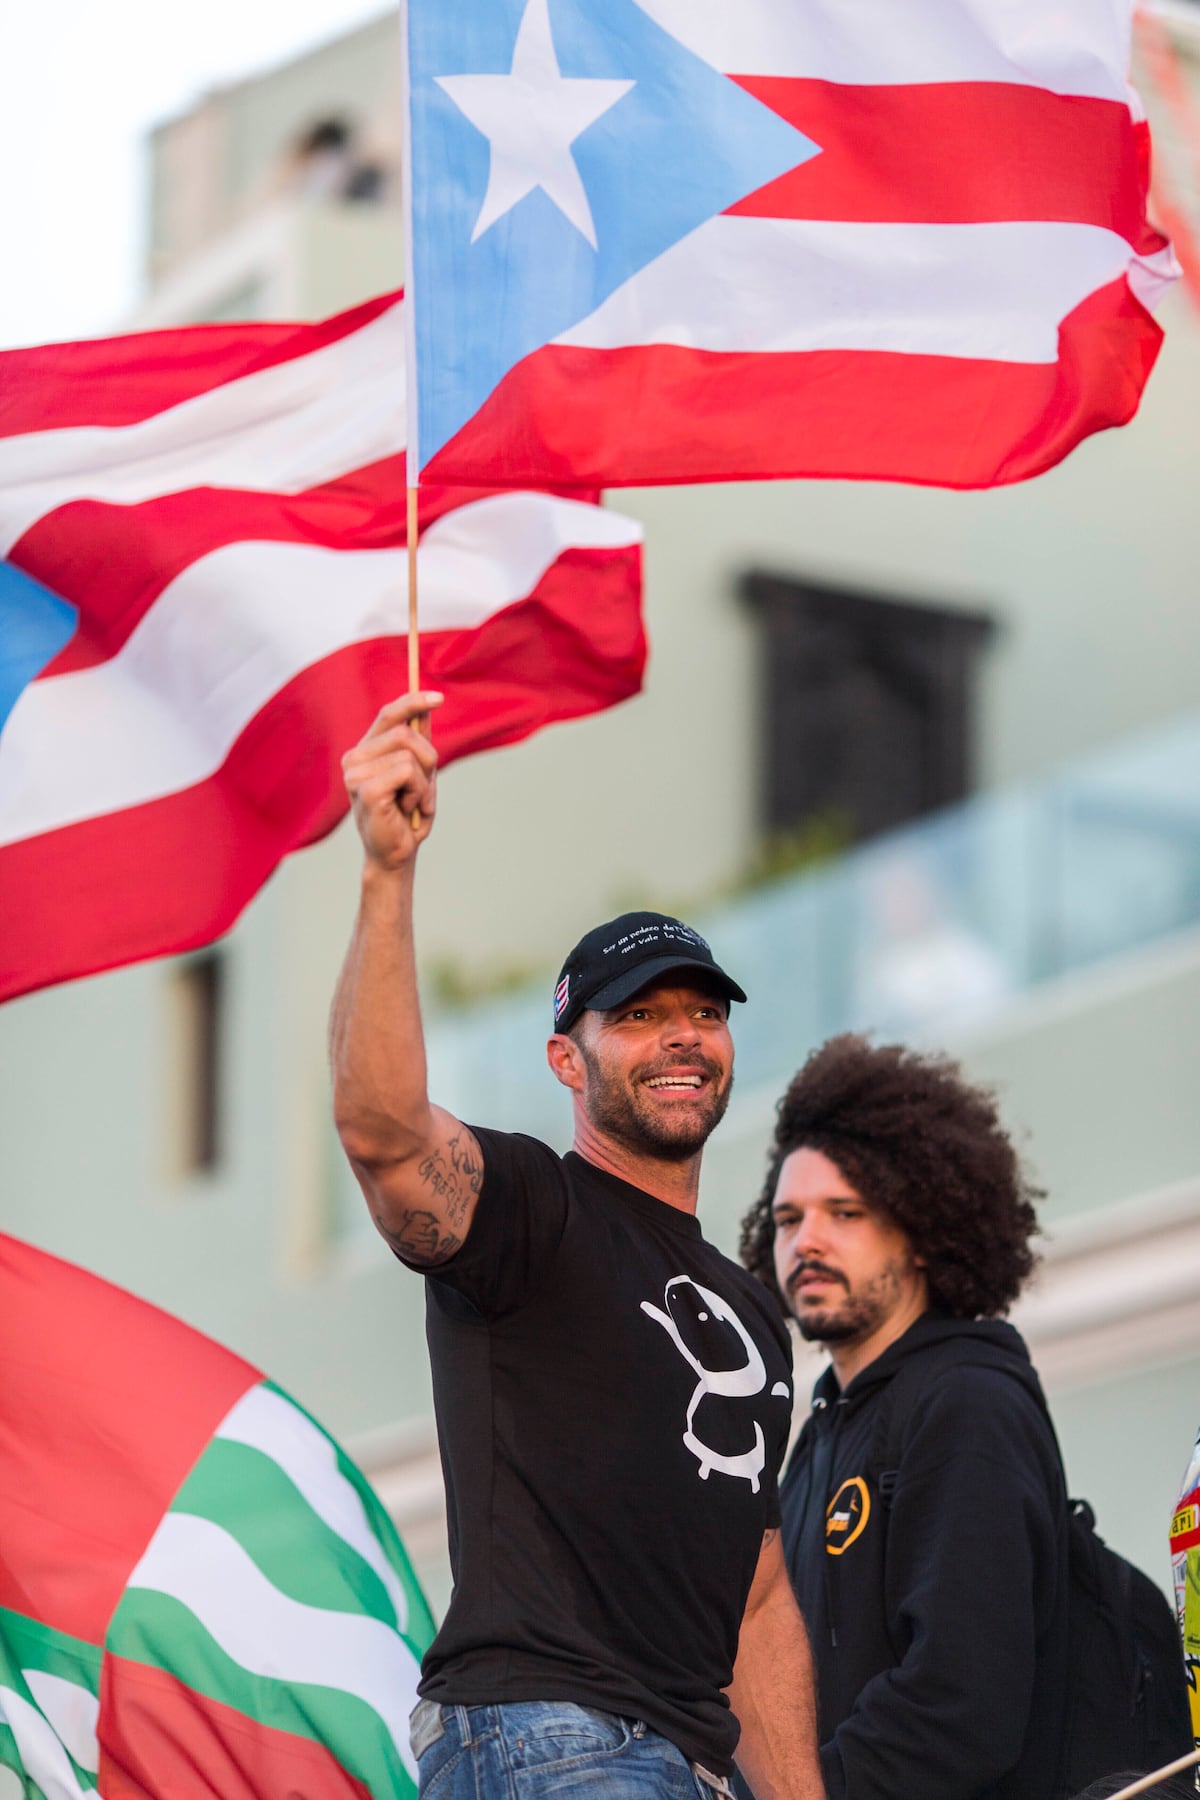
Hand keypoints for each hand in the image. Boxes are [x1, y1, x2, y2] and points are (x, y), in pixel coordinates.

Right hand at [342, 692, 443, 870]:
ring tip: (412, 803)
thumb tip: (427, 707)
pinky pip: (408, 772)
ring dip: (424, 782)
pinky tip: (406, 809)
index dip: (413, 701)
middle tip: (423, 789)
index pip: (388, 714)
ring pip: (410, 755)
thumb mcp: (418, 775)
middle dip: (429, 760)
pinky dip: (418, 792)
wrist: (395, 856)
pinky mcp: (366, 789)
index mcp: (364, 752)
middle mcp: (354, 758)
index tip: (438, 698)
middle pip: (406, 733)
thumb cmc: (406, 817)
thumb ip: (418, 743)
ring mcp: (356, 773)